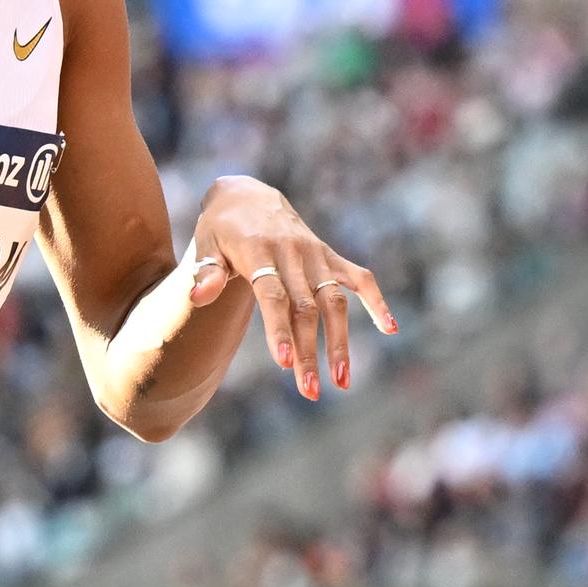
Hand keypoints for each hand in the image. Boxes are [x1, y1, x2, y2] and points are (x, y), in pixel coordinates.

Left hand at [184, 175, 396, 400]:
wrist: (247, 195)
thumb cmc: (221, 228)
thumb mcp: (205, 242)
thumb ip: (205, 271)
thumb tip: (196, 298)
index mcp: (258, 249)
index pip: (273, 294)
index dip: (279, 328)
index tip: (284, 363)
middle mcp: (292, 251)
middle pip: (305, 306)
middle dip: (308, 350)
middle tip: (309, 391)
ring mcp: (315, 253)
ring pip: (333, 300)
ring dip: (339, 341)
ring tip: (341, 381)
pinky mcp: (329, 255)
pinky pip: (359, 277)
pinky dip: (376, 300)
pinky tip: (391, 328)